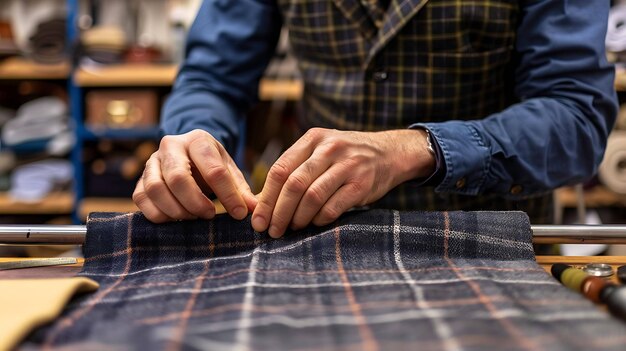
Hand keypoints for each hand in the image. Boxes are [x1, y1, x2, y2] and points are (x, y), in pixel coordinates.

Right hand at [133, 129, 256, 222]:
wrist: (186, 154)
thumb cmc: (211, 165)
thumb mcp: (229, 170)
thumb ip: (241, 190)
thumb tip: (256, 211)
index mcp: (198, 140)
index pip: (213, 169)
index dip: (228, 195)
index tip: (239, 213)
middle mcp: (170, 146)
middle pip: (178, 178)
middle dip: (196, 202)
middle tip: (209, 215)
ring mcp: (151, 162)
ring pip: (155, 189)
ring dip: (176, 210)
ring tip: (193, 217)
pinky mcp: (140, 179)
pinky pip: (141, 198)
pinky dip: (158, 214)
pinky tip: (175, 220)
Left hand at [251, 128, 435, 237]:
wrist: (390, 152)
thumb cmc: (346, 157)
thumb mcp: (320, 151)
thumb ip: (295, 170)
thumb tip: (260, 202)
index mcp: (312, 139)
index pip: (280, 170)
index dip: (266, 198)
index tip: (257, 220)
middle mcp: (329, 148)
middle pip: (293, 184)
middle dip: (278, 212)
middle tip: (272, 231)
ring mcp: (347, 165)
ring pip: (312, 196)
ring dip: (298, 218)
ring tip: (293, 228)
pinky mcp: (362, 183)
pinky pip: (333, 207)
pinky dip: (320, 219)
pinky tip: (315, 223)